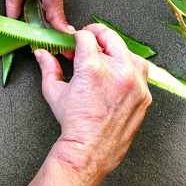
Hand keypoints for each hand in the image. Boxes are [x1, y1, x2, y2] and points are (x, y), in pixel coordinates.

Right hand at [35, 24, 151, 185]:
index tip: (76, 40)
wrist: (90, 150)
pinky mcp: (144, 94)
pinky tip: (117, 74)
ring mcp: (134, 83)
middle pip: (110, 36)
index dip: (78, 36)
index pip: (87, 36)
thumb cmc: (74, 123)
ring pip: (128, 51)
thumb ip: (48, 67)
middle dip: (96, 35)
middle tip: (89, 41)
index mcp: (92, 68)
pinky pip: (140, 70)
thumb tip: (42, 54)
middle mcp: (117, 71)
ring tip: (104, 58)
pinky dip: (128, 68)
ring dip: (115, 50)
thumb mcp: (54, 92)